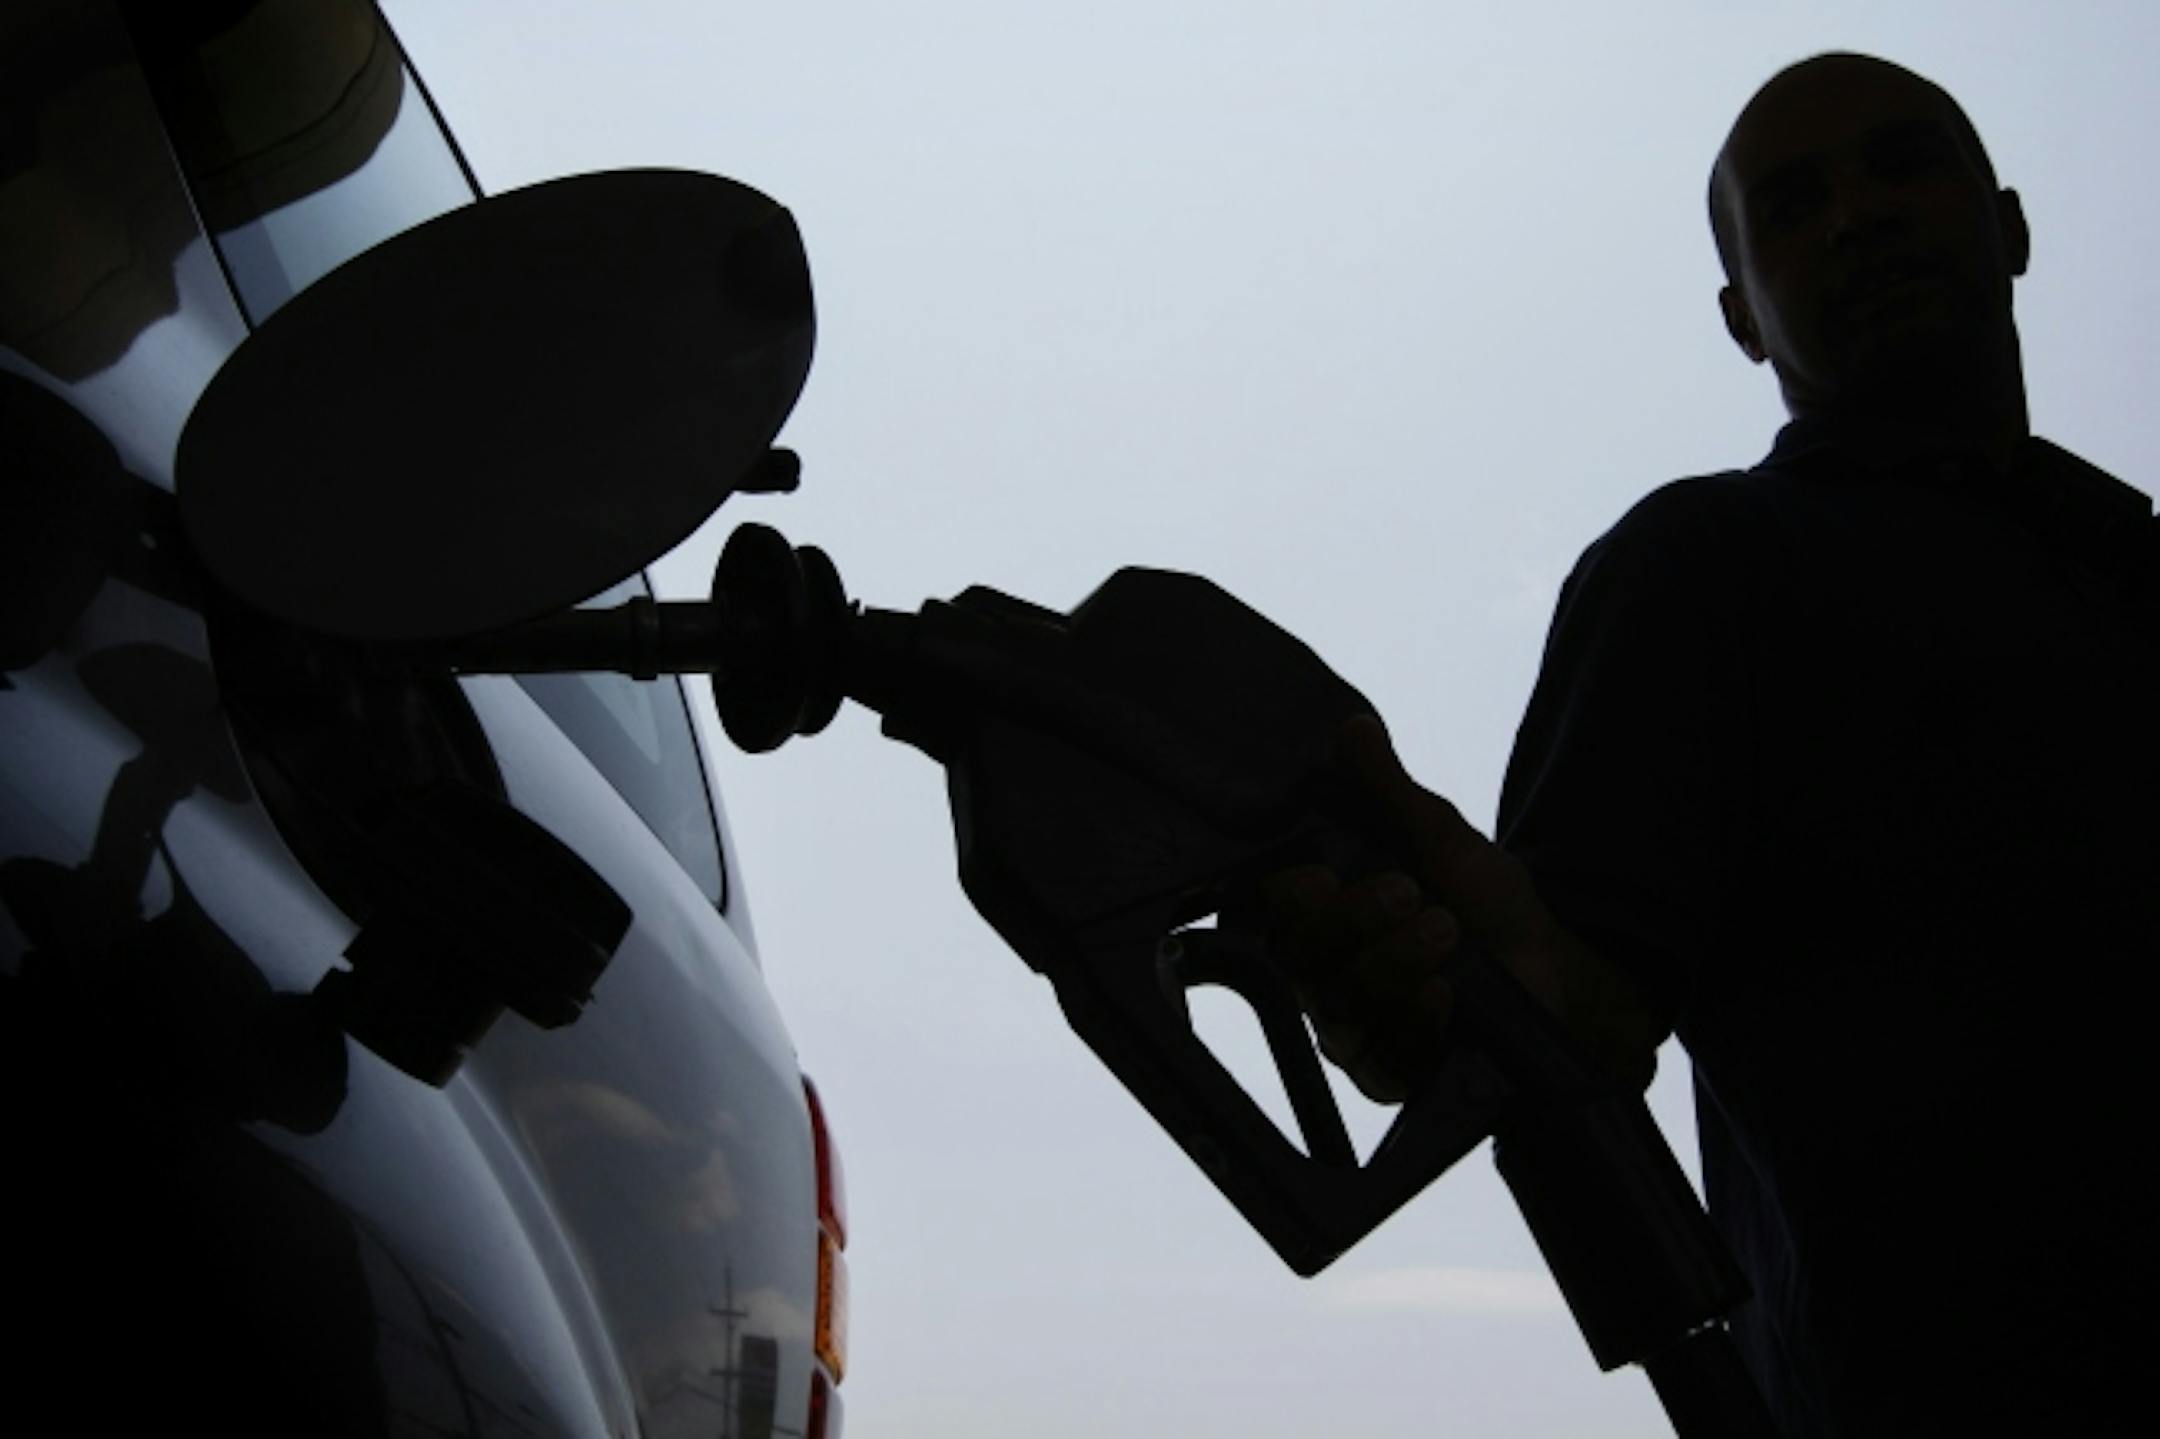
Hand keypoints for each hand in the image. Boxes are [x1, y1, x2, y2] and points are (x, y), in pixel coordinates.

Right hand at [1262, 715, 1662, 1099]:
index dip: (1289, 897)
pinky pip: (1377, 1063)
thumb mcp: (1442, 838)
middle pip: (1303, 959)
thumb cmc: (1487, 902)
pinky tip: (1444, 998)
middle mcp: (1325, 974)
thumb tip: (1353, 725)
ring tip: (1447, 935)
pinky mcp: (1389, 1076)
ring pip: (1338, 1009)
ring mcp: (1355, 1029)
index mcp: (1324, 915)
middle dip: (1355, 923)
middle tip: (1413, 893)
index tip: (1325, 873)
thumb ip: (1391, 791)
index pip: (1272, 912)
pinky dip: (1411, 1026)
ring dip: (1391, 966)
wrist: (1554, 971)